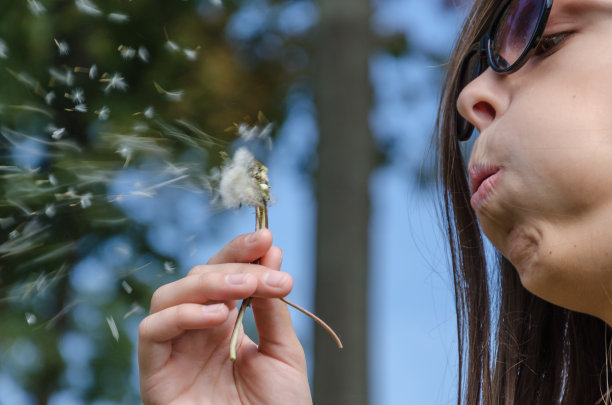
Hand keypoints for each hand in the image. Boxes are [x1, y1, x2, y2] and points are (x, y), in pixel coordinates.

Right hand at [138, 229, 311, 404]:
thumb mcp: (283, 353)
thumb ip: (273, 308)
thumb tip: (272, 256)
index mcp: (226, 323)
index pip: (224, 274)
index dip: (240, 252)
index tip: (267, 237)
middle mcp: (196, 330)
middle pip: (197, 277)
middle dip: (232, 265)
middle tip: (267, 267)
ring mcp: (174, 349)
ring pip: (168, 296)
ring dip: (207, 283)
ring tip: (244, 287)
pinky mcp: (154, 372)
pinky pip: (152, 332)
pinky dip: (182, 316)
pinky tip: (217, 316)